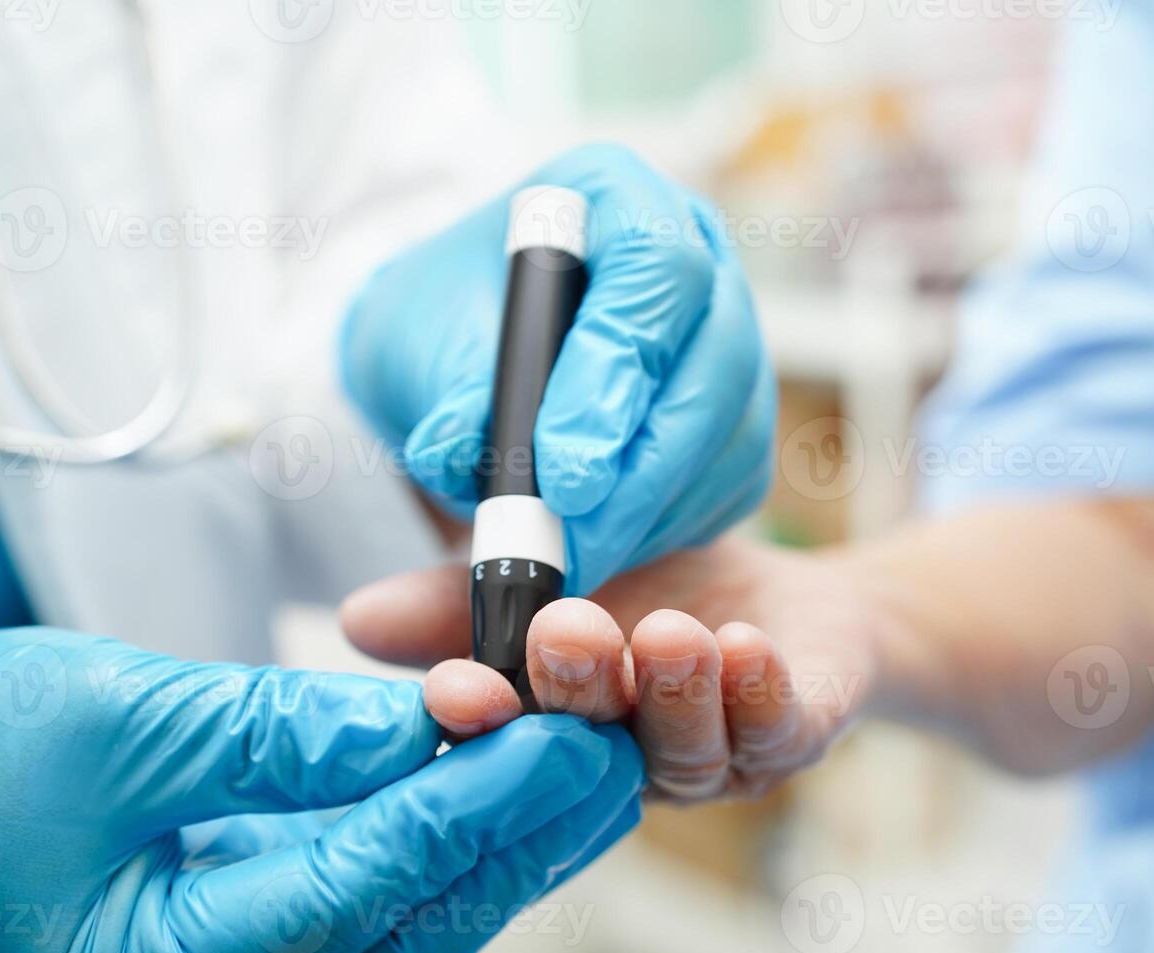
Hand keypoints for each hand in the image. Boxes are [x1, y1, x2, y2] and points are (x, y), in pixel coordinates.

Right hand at [0, 628, 642, 952]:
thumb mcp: (115, 727)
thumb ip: (281, 730)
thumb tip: (436, 716)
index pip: (371, 877)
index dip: (483, 799)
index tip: (566, 733)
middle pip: (420, 916)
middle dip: (527, 827)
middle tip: (610, 743)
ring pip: (420, 919)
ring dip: (508, 838)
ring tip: (585, 757)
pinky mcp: (266, 940)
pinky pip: (386, 905)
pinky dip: (451, 842)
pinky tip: (504, 786)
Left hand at [340, 143, 775, 595]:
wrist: (460, 360)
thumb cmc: (437, 331)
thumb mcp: (414, 348)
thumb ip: (448, 395)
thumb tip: (463, 449)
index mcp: (613, 194)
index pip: (654, 267)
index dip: (617, 372)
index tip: (563, 472)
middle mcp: (694, 249)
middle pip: (716, 356)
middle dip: (644, 466)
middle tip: (575, 541)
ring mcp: (729, 328)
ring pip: (733, 427)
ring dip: (657, 508)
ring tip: (574, 557)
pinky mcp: (739, 408)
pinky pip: (735, 475)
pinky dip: (675, 524)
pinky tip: (610, 543)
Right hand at [342, 539, 874, 802]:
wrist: (786, 608)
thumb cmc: (660, 594)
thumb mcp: (556, 572)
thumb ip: (465, 595)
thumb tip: (358, 618)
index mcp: (558, 726)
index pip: (507, 737)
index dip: (479, 719)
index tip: (454, 689)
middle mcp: (626, 755)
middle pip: (591, 743)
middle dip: (575, 690)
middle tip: (565, 631)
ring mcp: (711, 754)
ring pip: (684, 749)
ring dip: (671, 692)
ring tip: (665, 634)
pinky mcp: (790, 735)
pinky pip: (776, 732)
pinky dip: (759, 693)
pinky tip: (744, 648)